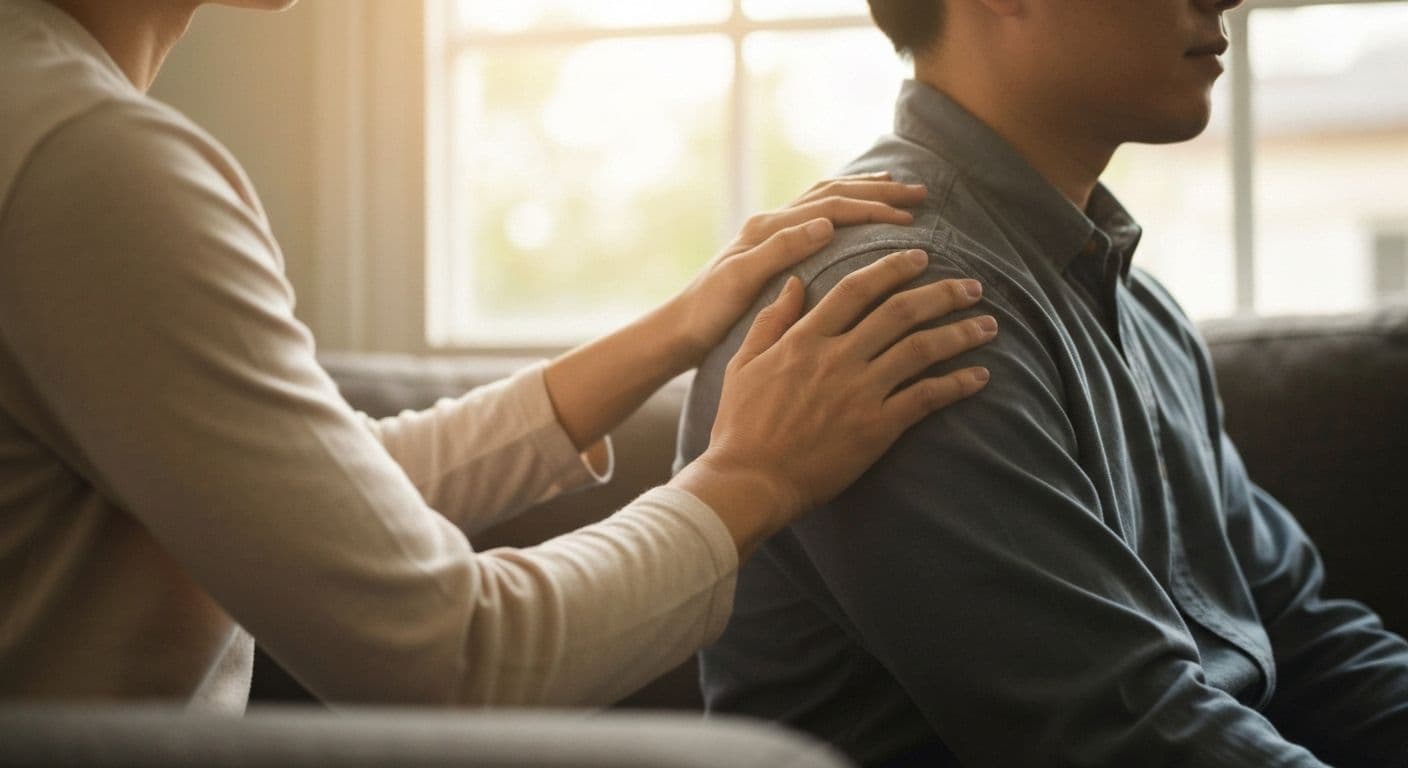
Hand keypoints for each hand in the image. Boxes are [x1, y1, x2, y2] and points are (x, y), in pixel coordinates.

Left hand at [663, 172, 926, 366]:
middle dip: (877, 192)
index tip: (909, 218)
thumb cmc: (709, 312)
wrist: (680, 329)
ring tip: (898, 190)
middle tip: (919, 195)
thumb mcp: (741, 281)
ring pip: (826, 198)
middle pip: (833, 194)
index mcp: (768, 228)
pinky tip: (859, 214)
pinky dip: (844, 206)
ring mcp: (772, 233)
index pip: (831, 207)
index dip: (872, 210)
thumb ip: (781, 250)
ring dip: (863, 192)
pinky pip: (817, 215)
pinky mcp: (773, 248)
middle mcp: (771, 223)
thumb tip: (826, 224)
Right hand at [673, 249, 994, 556]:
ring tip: (988, 324)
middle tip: (972, 284)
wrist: (750, 480)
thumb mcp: (743, 363)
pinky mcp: (876, 427)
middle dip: (942, 293)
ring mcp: (859, 391)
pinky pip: (926, 398)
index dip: (892, 268)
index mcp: (805, 338)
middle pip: (900, 311)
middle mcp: (837, 357)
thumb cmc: (740, 425)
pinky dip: (957, 384)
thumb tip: (795, 283)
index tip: (919, 256)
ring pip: (921, 349)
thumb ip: (771, 320)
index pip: (857, 288)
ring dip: (960, 332)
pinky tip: (981, 376)